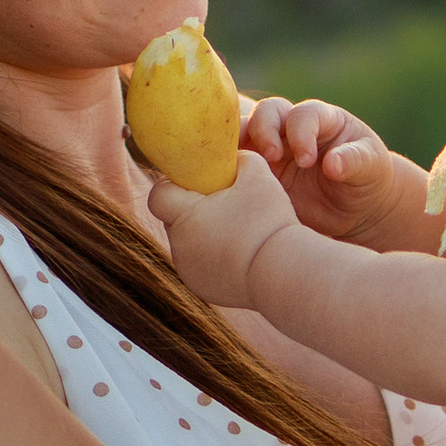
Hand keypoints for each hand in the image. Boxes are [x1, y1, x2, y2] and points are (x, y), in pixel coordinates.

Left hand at [148, 147, 297, 304]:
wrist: (285, 274)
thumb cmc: (268, 221)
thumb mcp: (258, 176)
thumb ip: (240, 158)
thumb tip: (234, 156)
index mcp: (184, 217)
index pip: (160, 194)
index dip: (177, 184)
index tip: (201, 182)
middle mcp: (179, 247)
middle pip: (175, 219)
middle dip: (194, 209)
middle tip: (225, 203)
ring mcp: (189, 272)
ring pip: (190, 243)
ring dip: (206, 234)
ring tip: (238, 229)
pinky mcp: (204, 290)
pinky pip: (203, 265)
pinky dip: (216, 257)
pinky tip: (243, 253)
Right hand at [239, 95, 417, 244]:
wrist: (353, 209)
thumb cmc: (366, 179)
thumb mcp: (371, 167)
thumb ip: (355, 161)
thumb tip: (333, 164)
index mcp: (321, 120)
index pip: (303, 114)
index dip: (301, 132)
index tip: (307, 160)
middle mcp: (291, 129)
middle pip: (267, 113)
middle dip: (264, 130)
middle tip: (272, 158)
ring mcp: (271, 149)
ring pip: (243, 134)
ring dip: (237, 146)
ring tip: (238, 168)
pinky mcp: (257, 173)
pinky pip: (234, 165)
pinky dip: (226, 169)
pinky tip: (225, 184)